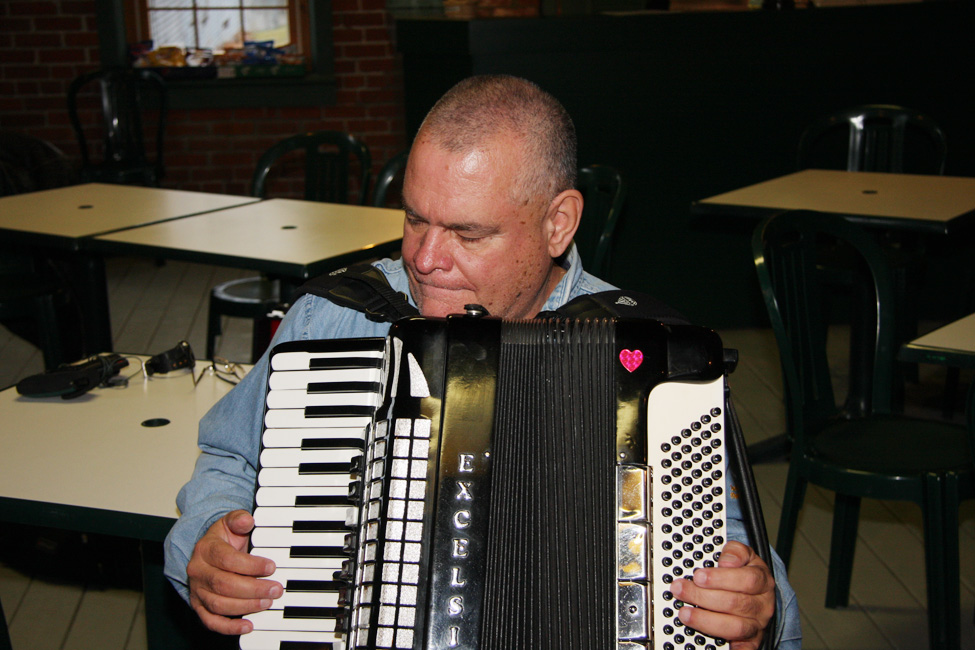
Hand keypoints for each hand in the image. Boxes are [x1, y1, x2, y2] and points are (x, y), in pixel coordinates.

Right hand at [186, 509, 281, 633]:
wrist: (208, 553)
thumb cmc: (224, 539)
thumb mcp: (230, 523)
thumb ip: (238, 519)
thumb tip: (247, 519)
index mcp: (205, 549)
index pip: (227, 559)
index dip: (250, 565)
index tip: (271, 566)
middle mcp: (198, 571)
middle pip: (223, 584)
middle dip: (253, 589)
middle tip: (275, 589)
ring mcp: (197, 591)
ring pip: (219, 604)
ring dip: (246, 606)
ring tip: (268, 602)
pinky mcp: (200, 606)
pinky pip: (211, 621)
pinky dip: (229, 627)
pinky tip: (248, 626)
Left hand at [668, 540, 775, 649]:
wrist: (756, 591)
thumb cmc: (744, 572)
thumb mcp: (743, 555)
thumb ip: (735, 552)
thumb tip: (726, 561)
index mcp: (762, 581)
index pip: (747, 580)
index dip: (721, 578)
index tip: (698, 576)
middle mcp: (762, 605)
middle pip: (735, 603)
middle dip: (703, 597)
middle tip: (681, 590)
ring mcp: (756, 625)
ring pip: (735, 627)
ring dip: (706, 621)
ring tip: (685, 613)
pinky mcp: (751, 641)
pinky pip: (744, 649)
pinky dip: (731, 648)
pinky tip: (713, 642)